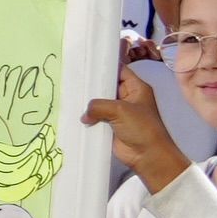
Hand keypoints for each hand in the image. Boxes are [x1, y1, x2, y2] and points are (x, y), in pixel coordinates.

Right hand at [85, 58, 190, 194]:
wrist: (147, 155)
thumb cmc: (140, 127)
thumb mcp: (120, 109)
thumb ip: (98, 105)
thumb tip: (84, 115)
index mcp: (136, 88)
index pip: (120, 70)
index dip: (105, 65)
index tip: (86, 62)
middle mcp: (127, 97)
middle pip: (107, 86)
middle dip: (92, 84)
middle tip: (72, 78)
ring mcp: (119, 112)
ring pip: (100, 102)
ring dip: (88, 102)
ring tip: (69, 95)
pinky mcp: (111, 125)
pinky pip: (96, 116)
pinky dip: (87, 116)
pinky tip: (73, 112)